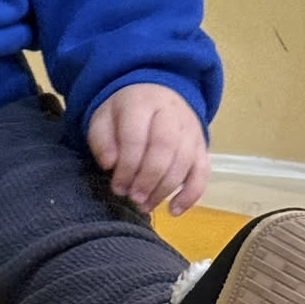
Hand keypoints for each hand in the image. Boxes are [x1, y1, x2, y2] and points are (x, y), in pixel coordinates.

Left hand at [87, 82, 209, 215]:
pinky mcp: (202, 146)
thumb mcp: (103, 119)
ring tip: (146, 206)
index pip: (136, 137)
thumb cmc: (124, 113)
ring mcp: (190, 129)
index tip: (117, 188)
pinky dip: (191, 194)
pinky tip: (174, 210)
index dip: (127, 167)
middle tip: (134, 198)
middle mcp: (170, 113)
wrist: (156, 93)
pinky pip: (203, 171)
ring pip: (185, 160)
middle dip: (148, 178)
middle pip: (165, 147)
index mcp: (141, 103)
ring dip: (165, 189)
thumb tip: (110, 165)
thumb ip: (101, 140)